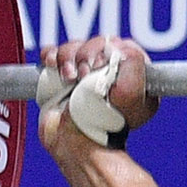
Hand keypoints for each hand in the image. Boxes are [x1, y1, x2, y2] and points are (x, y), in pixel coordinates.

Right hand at [36, 37, 154, 152]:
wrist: (77, 143)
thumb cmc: (106, 124)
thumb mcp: (133, 93)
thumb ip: (134, 62)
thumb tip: (119, 46)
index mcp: (132, 76)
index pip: (122, 45)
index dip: (108, 50)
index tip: (100, 66)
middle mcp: (109, 73)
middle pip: (96, 43)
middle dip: (86, 56)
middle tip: (83, 76)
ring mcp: (84, 74)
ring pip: (74, 46)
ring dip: (68, 58)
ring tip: (69, 78)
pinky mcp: (61, 78)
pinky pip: (54, 54)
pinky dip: (52, 56)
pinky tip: (54, 66)